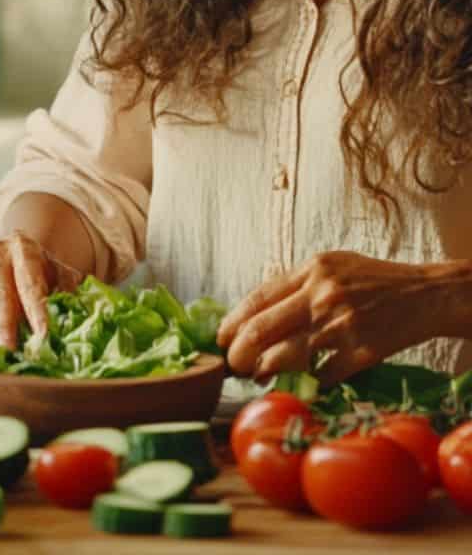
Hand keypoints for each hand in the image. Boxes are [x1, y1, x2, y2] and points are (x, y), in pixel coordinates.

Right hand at [0, 234, 84, 350]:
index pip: (29, 280)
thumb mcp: (66, 277)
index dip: (36, 309)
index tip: (44, 335)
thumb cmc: (47, 275)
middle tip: (10, 352)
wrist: (20, 258)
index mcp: (23, 247)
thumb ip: (71, 294)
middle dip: (4, 326)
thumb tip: (77, 322)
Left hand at [217, 250, 461, 383]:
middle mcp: (323, 296)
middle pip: (260, 331)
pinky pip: (321, 376)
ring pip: (284, 358)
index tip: (221, 339)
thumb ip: (295, 284)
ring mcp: (343, 326)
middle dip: (238, 354)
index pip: (256, 300)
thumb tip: (253, 312)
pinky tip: (302, 382)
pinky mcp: (362, 353)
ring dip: (264, 372)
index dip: (231, 323)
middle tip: (234, 365)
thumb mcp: (333, 266)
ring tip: (259, 375)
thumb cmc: (375, 281)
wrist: (428, 295)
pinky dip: (308, 382)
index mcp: (312, 272)